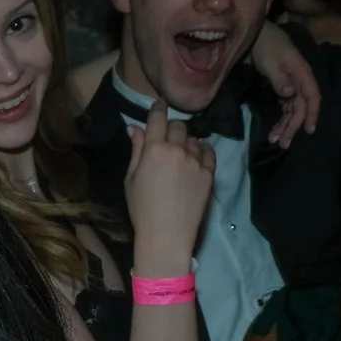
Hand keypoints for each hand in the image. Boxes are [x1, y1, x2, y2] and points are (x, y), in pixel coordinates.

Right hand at [122, 98, 216, 273]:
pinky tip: (195, 157)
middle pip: (178, 126)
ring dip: (186, 141)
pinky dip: (201, 149)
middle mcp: (177, 149)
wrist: (166, 235)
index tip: (159, 105)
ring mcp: (196, 160)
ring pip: (193, 138)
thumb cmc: (141, 209)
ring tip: (180, 155)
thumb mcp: (130, 179)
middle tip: (167, 139)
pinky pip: (208, 151)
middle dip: (171, 128)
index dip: (158, 108)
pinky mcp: (209, 172)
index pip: (157, 118)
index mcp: (153, 149)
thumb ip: (136, 151)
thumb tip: (135, 128)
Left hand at [249, 22, 322, 148]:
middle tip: (284, 144)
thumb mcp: (270, 61)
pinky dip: (280, 120)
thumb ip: (280, 78)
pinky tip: (274, 131)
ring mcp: (290, 85)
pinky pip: (284, 107)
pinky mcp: (281, 88)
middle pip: (301, 107)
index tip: (309, 129)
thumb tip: (290, 95)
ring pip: (292, 110)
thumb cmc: (264, 45)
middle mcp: (299, 80)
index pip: (312, 96)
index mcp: (301, 72)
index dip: (312, 113)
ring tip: (276, 141)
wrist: (254, 35)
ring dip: (286, 126)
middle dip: (293, 126)